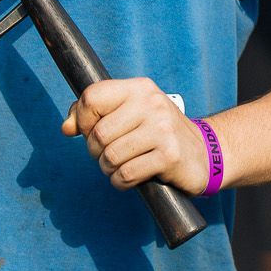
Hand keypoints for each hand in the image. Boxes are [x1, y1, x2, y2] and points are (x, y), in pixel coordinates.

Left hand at [62, 78, 211, 195]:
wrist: (204, 153)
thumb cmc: (157, 134)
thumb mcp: (129, 115)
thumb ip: (93, 115)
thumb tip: (66, 128)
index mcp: (138, 88)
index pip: (92, 97)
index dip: (83, 120)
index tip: (92, 131)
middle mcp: (151, 103)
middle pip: (98, 133)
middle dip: (96, 151)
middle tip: (110, 155)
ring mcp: (162, 129)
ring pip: (111, 156)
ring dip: (109, 169)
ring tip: (122, 166)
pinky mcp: (169, 156)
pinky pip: (126, 174)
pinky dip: (121, 182)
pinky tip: (132, 178)